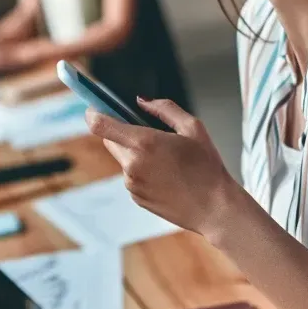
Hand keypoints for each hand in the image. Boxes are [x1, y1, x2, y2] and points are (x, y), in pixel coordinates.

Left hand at [85, 97, 239, 238]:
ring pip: (122, 159)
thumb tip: (142, 101)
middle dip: (120, 132)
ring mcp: (132, 183)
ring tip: (166, 159)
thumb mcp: (192, 127)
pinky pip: (131, 176)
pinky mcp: (136, 198)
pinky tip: (166, 176)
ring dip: (134, 153)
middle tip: (146, 132)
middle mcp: (132, 164)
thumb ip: (164, 108)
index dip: (93, 113)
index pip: (100, 125)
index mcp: (144, 143)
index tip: (94, 108)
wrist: (214, 207)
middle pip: (109, 140)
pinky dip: (141, 171)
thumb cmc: (207, 167)